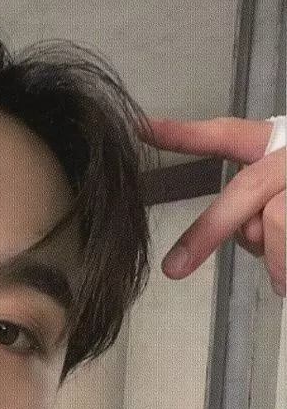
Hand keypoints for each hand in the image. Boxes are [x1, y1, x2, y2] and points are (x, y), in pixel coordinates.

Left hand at [140, 117, 285, 296]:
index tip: (137, 128)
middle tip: (173, 269)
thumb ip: (260, 202)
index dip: (181, 133)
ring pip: (274, 226)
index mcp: (278, 144)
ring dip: (277, 260)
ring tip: (284, 279)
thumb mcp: (282, 180)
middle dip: (204, 233)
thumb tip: (251, 237)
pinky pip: (286, 246)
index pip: (225, 135)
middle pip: (244, 192)